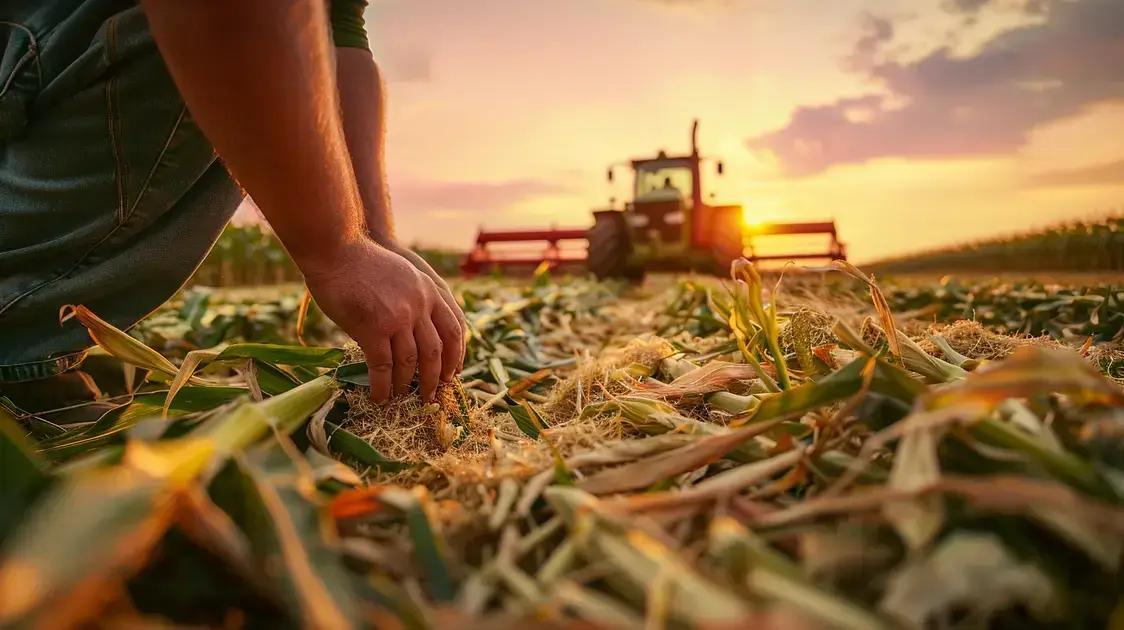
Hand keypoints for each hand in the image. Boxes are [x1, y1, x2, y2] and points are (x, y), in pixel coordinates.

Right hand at [301, 238, 463, 402]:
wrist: (336, 248)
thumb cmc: (362, 261)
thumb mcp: (402, 273)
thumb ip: (414, 296)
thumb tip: (416, 325)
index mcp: (429, 291)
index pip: (454, 330)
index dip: (455, 356)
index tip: (453, 374)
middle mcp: (420, 305)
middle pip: (436, 352)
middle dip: (435, 379)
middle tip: (432, 397)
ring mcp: (398, 317)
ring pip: (410, 363)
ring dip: (407, 386)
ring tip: (402, 399)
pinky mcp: (374, 328)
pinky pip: (383, 367)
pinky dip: (382, 386)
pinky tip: (379, 397)